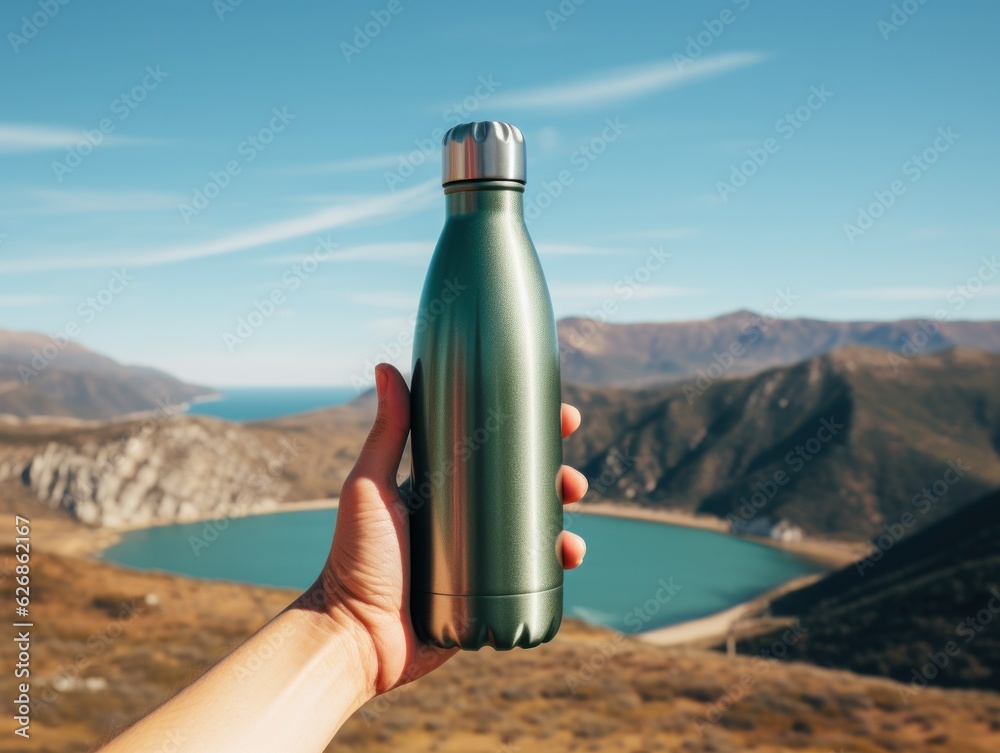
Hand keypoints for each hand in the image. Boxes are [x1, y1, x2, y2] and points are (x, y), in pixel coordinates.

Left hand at [297, 363, 588, 697]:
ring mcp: (479, 559)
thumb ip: (385, 432)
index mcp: (443, 489)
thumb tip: (385, 365)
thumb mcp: (370, 486)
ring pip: (535, 531)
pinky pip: (532, 576)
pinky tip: (570, 559)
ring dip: (564, 522)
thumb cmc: (354, 558)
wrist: (356, 637)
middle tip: (573, 481)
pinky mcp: (489, 597)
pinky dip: (557, 564)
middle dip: (557, 480)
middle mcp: (464, 520)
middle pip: (523, 490)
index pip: (494, 451)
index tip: (562, 418)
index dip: (531, 433)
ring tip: (572, 528)